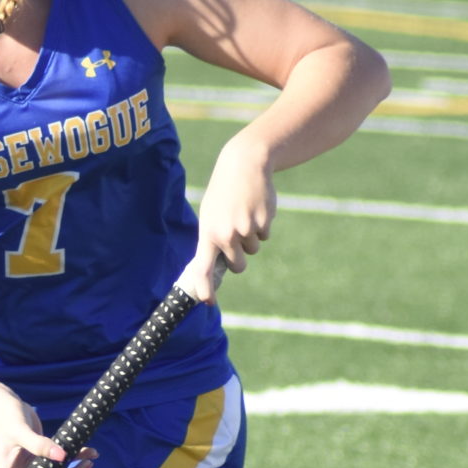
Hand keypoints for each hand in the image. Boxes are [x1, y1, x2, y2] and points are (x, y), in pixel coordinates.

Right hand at [0, 393, 93, 467]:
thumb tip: (62, 455)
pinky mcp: (41, 456)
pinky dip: (75, 460)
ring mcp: (31, 467)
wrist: (3, 402)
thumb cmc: (4, 417)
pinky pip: (60, 463)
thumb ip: (39, 444)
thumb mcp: (19, 431)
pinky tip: (89, 452)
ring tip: (87, 463)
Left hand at [191, 136, 274, 291]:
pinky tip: (255, 209)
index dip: (205, 288)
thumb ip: (212, 241)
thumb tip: (215, 269)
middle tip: (236, 235)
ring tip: (243, 214)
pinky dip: (262, 227)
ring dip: (251, 237)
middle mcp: (226, 235)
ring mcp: (245, 229)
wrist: (243, 165)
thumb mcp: (210, 216)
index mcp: (208, 234)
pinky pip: (264, 236)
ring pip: (253, 250)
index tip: (207, 302)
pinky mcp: (263, 222)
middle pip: (238, 265)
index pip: (203, 268)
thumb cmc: (223, 194)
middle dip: (239, 257)